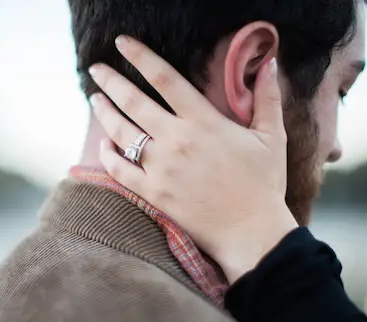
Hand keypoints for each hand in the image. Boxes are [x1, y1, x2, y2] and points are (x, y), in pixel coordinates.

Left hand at [88, 36, 297, 281]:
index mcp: (203, 121)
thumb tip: (268, 62)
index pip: (164, 78)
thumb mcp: (272, 137)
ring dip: (104, 113)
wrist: (251, 232)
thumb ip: (267, 98)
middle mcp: (176, 140)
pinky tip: (104, 145)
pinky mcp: (153, 193)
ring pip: (121, 133)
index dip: (140, 56)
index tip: (122, 43)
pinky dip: (108, 156)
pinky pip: (120, 170)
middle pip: (133, 101)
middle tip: (96, 68)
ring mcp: (161, 168)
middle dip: (111, 81)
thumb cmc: (264, 185)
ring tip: (95, 99)